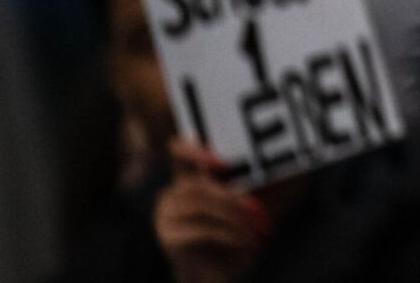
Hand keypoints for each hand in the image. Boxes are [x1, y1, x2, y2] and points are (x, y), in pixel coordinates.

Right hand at [153, 139, 269, 282]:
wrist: (217, 276)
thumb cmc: (232, 240)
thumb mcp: (240, 212)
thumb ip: (240, 195)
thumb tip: (254, 191)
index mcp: (189, 183)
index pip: (178, 153)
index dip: (192, 149)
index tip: (220, 162)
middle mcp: (172, 196)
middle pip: (198, 186)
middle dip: (230, 198)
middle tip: (254, 211)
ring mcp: (165, 217)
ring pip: (199, 206)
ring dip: (232, 218)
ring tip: (251, 231)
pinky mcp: (169, 238)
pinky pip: (200, 230)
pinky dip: (227, 235)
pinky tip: (242, 242)